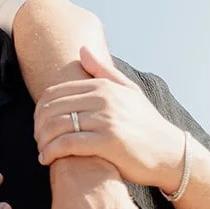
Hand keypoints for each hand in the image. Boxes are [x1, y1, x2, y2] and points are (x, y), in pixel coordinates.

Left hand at [34, 47, 185, 189]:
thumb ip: (103, 71)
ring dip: (42, 141)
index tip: (39, 124)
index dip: (39, 110)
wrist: (172, 154)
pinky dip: (51, 152)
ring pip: (56, 126)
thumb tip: (82, 49)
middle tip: (37, 140)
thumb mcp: (129, 91)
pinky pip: (67, 144)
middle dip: (38, 126)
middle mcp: (104, 99)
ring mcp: (106, 120)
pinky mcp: (108, 142)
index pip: (54, 93)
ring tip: (41, 151)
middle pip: (51, 109)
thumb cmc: (146, 124)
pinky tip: (46, 159)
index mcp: (103, 87)